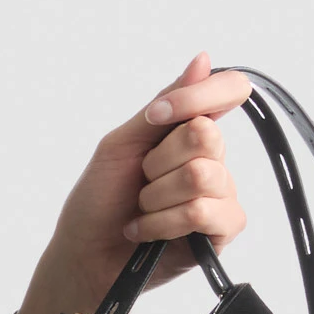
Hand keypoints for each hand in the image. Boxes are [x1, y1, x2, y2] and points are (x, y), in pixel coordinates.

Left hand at [15, 51, 251, 313]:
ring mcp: (221, 194)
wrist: (86, 255)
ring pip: (202, 175)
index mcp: (190, 129)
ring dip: (156, 196)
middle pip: (205, 135)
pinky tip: (148, 232)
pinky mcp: (223, 230)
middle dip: (157, 161)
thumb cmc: (99, 198)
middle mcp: (212, 158)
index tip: (156, 117)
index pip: (228, 90)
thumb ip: (164, 103)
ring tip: (143, 210)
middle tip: (140, 181)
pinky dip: (162, 223)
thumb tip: (203, 59)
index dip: (199, 96)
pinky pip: (202, 211)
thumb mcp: (123, 142)